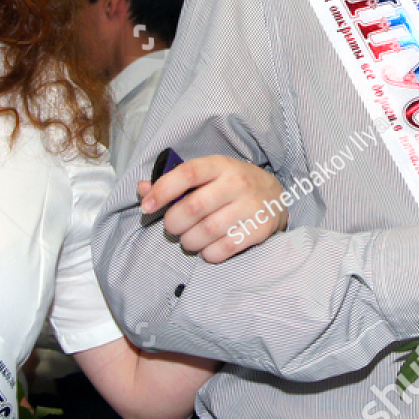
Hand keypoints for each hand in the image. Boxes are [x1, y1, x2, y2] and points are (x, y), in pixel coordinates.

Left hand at [137, 155, 288, 263]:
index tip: (148, 206)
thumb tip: (142, 188)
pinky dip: (208, 253)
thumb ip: (173, 181)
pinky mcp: (258, 230)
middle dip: (174, 223)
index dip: (162, 190)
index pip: (187, 173)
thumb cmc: (231, 184)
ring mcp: (250, 207)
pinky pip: (223, 249)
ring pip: (206, 231)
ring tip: (189, 239)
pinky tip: (207, 248)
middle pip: (193, 207)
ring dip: (189, 241)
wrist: (276, 196)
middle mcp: (236, 183)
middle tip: (173, 228)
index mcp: (219, 165)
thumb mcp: (207, 174)